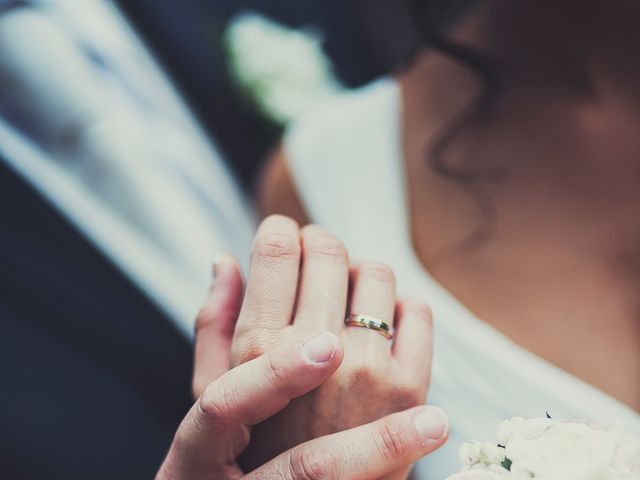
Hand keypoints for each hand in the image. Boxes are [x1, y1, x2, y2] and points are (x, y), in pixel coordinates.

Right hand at [194, 215, 443, 475]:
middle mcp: (315, 352)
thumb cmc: (256, 448)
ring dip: (360, 273)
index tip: (283, 234)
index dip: (281, 231)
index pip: (278, 252)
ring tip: (348, 295)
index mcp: (258, 348)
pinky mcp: (410, 390)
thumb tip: (225, 259)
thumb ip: (213, 323)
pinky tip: (380, 328)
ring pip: (377, 273)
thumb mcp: (214, 395)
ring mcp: (368, 370)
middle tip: (315, 258)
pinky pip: (417, 313)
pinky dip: (400, 307)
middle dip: (319, 243)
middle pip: (328, 252)